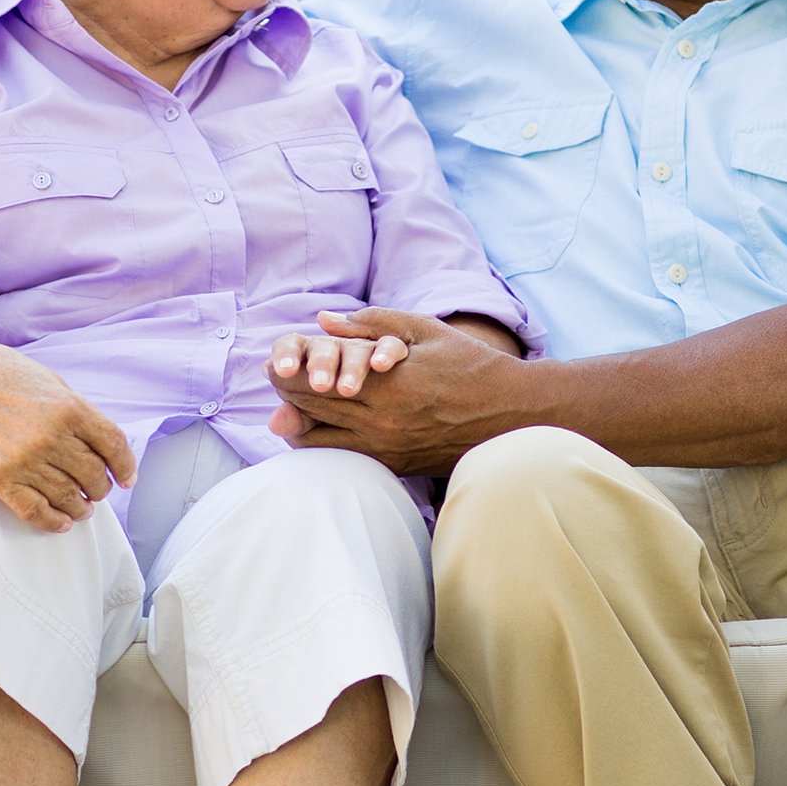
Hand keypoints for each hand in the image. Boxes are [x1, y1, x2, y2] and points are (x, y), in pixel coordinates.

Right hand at [0, 342, 136, 532]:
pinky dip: (54, 522)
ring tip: (82, 508)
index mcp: (69, 408)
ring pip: (68, 498)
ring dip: (81, 508)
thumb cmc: (3, 379)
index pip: (114, 446)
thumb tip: (105, 446)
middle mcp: (50, 437)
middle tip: (97, 489)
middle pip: (94, 476)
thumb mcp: (51, 382)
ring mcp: (23, 460)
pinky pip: (35, 511)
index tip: (127, 479)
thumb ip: (79, 412)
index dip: (126, 467)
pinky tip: (62, 521)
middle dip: (100, 488)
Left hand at [268, 309, 527, 473]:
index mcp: (386, 386)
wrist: (512, 413)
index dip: (288, 372)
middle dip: (286, 393)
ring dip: (299, 422)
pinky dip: (322, 443)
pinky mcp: (395, 465)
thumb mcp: (423, 331)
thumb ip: (371, 323)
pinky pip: (343, 457)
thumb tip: (323, 321)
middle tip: (274, 377)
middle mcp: (381, 422)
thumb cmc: (470, 365)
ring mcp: (387, 448)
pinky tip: (314, 428)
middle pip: (311, 411)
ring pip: (320, 442)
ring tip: (287, 404)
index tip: (277, 360)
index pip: (315, 382)